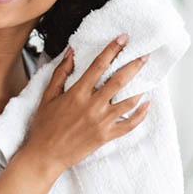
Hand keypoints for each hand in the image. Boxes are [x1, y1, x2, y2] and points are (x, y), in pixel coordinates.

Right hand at [19, 34, 151, 176]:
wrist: (46, 154)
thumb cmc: (45, 125)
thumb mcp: (48, 95)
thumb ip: (61, 73)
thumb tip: (71, 52)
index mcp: (78, 93)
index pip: (99, 65)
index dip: (113, 49)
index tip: (123, 38)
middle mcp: (92, 105)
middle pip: (120, 80)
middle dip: (134, 65)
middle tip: (145, 56)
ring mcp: (102, 121)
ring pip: (128, 101)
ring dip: (140, 88)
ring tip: (148, 78)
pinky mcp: (107, 136)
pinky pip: (130, 124)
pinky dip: (141, 114)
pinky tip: (146, 104)